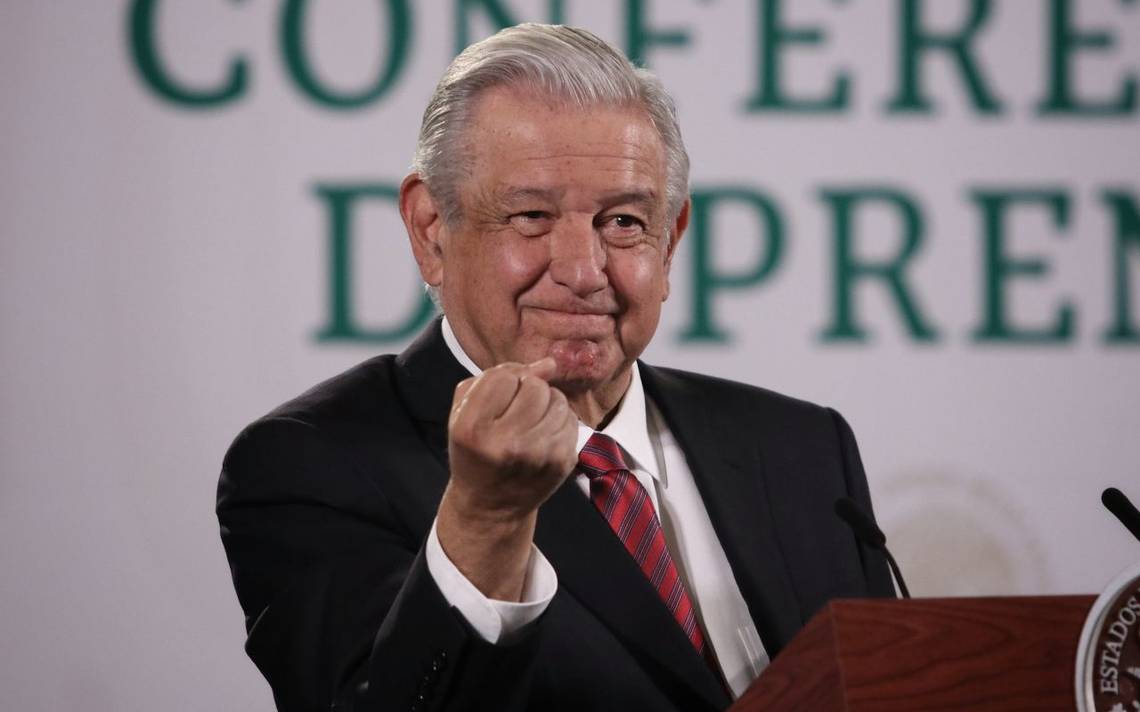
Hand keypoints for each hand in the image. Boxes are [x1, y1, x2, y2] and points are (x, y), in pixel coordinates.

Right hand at [436, 357, 578, 598]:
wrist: (491, 506)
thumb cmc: (475, 451)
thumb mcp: (466, 412)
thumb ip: (497, 377)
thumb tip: (550, 364)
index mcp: (472, 430)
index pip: (502, 377)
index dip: (503, 380)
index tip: (498, 398)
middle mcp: (505, 444)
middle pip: (534, 386)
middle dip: (528, 389)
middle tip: (516, 410)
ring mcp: (538, 456)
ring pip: (557, 399)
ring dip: (546, 403)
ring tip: (531, 421)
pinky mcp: (561, 463)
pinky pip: (571, 419)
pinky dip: (559, 420)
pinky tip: (544, 435)